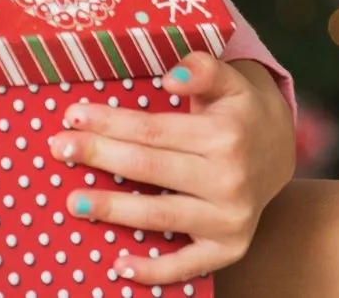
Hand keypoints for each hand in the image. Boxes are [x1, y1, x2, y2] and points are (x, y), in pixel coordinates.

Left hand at [50, 53, 296, 286]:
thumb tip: (172, 76)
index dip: (110, 122)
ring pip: (160, 216)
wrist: (280, 152)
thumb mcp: (230, 81)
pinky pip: (188, 265)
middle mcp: (229, 180)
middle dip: (99, 157)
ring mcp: (230, 219)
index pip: (153, 130)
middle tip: (59, 149)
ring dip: (113, 210)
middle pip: (149, 168)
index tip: (73, 115)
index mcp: (225, 135)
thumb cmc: (239, 112)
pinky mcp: (229, 248)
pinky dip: (153, 270)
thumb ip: (203, 68)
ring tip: (73, 201)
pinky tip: (119, 263)